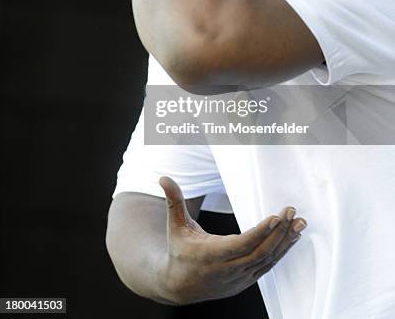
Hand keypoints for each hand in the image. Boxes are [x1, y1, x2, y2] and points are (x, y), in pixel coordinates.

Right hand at [159, 176, 306, 304]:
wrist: (179, 285)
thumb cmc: (179, 250)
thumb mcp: (175, 226)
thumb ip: (173, 201)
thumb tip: (163, 178)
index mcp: (212, 255)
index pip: (242, 244)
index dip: (261, 231)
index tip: (277, 217)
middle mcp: (228, 269)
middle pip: (260, 251)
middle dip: (279, 232)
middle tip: (292, 213)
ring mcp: (239, 278)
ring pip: (268, 260)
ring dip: (286, 242)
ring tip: (300, 224)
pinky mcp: (246, 280)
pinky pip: (268, 266)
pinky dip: (281, 252)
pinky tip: (292, 238)